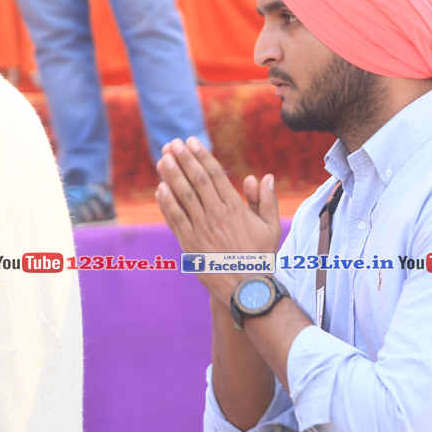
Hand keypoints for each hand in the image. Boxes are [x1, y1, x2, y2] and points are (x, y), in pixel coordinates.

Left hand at [156, 137, 281, 303]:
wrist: (246, 287)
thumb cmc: (260, 256)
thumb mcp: (270, 227)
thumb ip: (265, 200)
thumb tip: (264, 177)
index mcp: (235, 208)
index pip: (216, 176)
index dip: (202, 157)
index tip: (192, 143)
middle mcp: (217, 215)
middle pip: (197, 181)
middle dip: (184, 160)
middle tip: (173, 144)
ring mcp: (202, 229)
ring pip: (184, 197)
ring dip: (172, 176)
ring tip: (162, 159)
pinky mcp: (190, 244)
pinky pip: (175, 219)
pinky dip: (167, 203)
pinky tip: (160, 189)